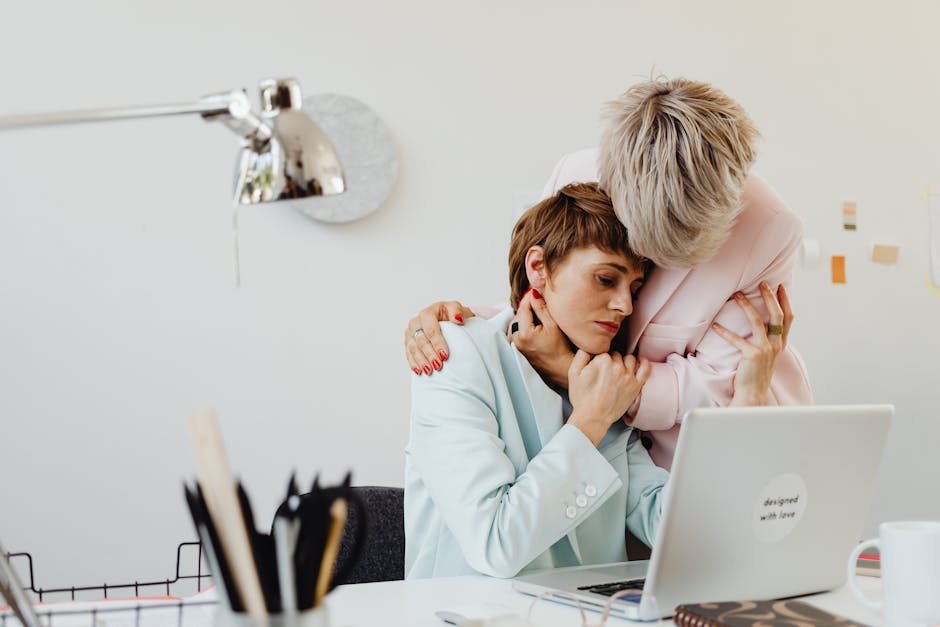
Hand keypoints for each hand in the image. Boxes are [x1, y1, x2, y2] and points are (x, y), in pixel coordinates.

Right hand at [405, 301, 474, 375]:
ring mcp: (410, 333)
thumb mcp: (456, 308)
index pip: (431, 329)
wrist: (445, 319)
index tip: (445, 355)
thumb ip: (456, 311)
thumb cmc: (451, 315)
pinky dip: (414, 364)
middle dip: (430, 355)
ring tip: (429, 371)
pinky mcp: (408, 342)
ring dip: (421, 361)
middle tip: (438, 366)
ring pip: (413, 349)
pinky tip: (419, 371)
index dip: (438, 343)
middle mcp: (415, 322)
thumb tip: (458, 319)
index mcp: (427, 313)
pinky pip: (409, 354)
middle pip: (421, 341)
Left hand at [510, 289, 574, 388]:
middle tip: (538, 303)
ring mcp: (515, 345)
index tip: (535, 292)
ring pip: (515, 323)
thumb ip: (541, 308)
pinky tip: (532, 326)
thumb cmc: (560, 348)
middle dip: (527, 308)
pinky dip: (521, 326)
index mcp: (524, 333)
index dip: (529, 298)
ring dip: (523, 317)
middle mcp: (516, 340)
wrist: (559, 367)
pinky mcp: (516, 348)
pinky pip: (515, 331)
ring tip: (537, 316)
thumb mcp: (553, 325)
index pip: (523, 308)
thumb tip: (533, 294)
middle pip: (518, 315)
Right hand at [567, 350, 650, 445]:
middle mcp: (617, 366)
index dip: (598, 360)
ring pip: (630, 359)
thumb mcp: (573, 373)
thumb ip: (581, 355)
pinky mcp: (636, 385)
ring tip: (617, 371)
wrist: (592, 418)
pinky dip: (644, 362)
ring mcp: (628, 376)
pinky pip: (646, 368)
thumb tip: (589, 346)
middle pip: (616, 355)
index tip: (596, 368)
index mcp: (602, 361)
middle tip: (605, 374)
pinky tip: (639, 361)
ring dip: (624, 362)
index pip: (603, 351)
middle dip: (611, 361)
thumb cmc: (582, 398)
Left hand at [712, 282, 793, 405]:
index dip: (786, 301)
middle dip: (771, 297)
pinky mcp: (752, 355)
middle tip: (763, 283)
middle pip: (778, 315)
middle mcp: (776, 345)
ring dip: (747, 306)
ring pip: (758, 322)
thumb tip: (762, 323)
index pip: (788, 318)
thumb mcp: (767, 355)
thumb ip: (768, 340)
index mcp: (781, 344)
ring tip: (737, 295)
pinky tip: (715, 325)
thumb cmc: (757, 374)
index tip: (781, 286)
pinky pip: (737, 339)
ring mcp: (766, 350)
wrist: (753, 394)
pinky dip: (724, 331)